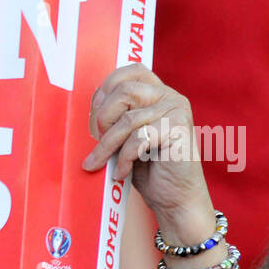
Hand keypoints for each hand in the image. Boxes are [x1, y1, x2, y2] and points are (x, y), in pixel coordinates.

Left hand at [81, 63, 213, 233]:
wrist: (175, 198)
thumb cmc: (150, 170)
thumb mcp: (127, 138)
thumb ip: (117, 119)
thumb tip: (90, 109)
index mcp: (159, 94)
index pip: (133, 70)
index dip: (109, 85)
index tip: (95, 109)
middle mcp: (171, 98)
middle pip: (125, 91)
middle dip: (104, 118)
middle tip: (99, 141)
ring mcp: (177, 112)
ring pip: (128, 119)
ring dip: (108, 145)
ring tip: (102, 163)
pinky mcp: (178, 130)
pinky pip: (139, 139)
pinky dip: (125, 158)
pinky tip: (122, 172)